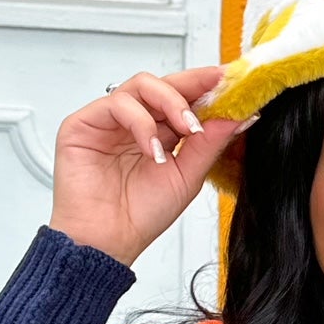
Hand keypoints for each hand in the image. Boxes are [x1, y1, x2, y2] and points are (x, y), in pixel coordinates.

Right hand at [49, 65, 253, 266]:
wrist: (108, 242)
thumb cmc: (141, 215)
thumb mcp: (188, 177)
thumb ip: (210, 143)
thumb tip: (240, 115)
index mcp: (162, 133)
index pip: (184, 97)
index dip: (208, 86)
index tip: (234, 81)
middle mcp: (136, 122)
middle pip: (165, 83)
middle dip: (194, 84)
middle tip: (218, 89)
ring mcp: (109, 121)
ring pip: (142, 85)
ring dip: (171, 102)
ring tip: (187, 130)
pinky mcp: (84, 123)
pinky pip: (117, 104)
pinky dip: (141, 122)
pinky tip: (152, 148)